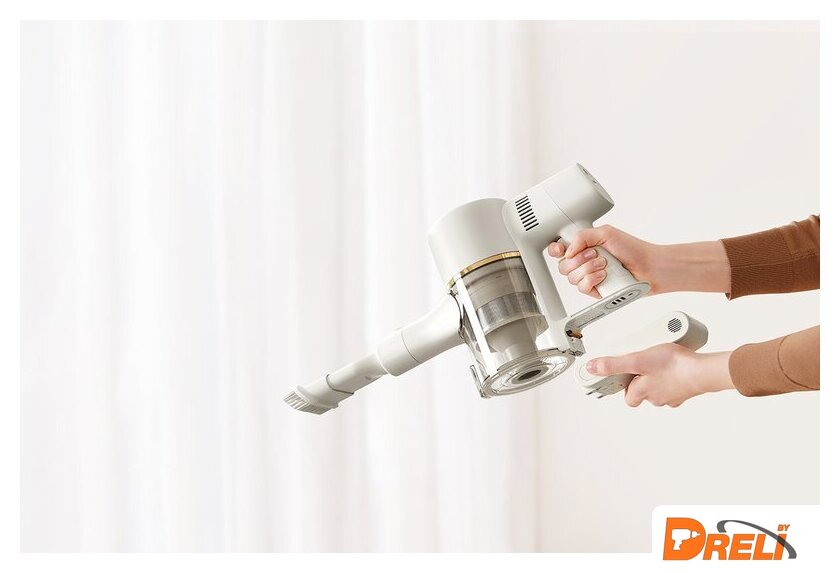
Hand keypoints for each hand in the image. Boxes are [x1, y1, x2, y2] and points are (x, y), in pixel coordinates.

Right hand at [547, 226, 730, 297]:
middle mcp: (585, 262)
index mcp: (585, 246)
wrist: (649, 267)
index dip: (556, 250)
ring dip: (588, 269)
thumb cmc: (633, 249)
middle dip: (579, 259)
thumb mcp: (606, 233)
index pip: (560, 249)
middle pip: (563, 266)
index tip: (561, 249)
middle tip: (596, 254)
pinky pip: (582, 288)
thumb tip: (567, 249)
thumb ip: (582, 236)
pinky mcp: (595, 290)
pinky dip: (592, 280)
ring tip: (605, 265)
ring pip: (571, 278)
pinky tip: (604, 276)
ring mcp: (589, 277)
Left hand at [585, 344, 734, 406]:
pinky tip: (676, 365)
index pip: (627, 395)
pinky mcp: (687, 390)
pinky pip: (676, 385)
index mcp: (642, 391)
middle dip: (641, 381)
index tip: (620, 377)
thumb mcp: (637, 359)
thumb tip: (592, 368)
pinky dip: (674, 378)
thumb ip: (614, 364)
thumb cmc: (673, 366)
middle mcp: (656, 398)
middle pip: (643, 393)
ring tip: (659, 361)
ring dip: (657, 378)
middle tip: (642, 365)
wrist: (704, 371)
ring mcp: (673, 395)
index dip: (623, 385)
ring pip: (660, 389)